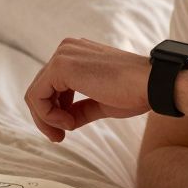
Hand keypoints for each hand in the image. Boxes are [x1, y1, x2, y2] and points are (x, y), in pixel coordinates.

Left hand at [24, 38, 151, 141]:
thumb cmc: (134, 92)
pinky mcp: (61, 65)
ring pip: (36, 93)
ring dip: (47, 118)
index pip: (51, 85)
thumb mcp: (101, 103)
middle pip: (41, 89)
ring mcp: (63, 55)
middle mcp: (67, 49)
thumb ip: (79, 109)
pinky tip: (69, 123)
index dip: (54, 112)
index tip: (67, 130)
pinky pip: (37, 96)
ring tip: (67, 130)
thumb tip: (63, 122)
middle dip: (47, 117)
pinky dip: (48, 115)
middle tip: (59, 138)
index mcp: (77, 54)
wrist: (152, 84)